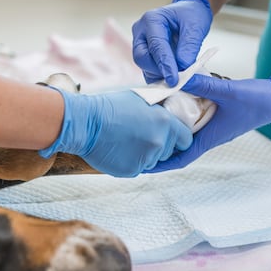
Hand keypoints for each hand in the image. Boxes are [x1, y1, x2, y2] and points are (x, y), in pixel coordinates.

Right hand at [40, 89, 192, 176]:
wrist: (84, 123)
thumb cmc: (109, 107)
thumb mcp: (140, 100)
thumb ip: (159, 110)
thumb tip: (170, 113)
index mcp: (165, 122)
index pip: (186, 139)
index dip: (179, 138)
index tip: (171, 137)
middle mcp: (159, 142)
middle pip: (169, 151)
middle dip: (160, 146)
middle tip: (140, 136)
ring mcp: (146, 158)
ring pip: (153, 161)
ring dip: (145, 154)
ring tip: (126, 141)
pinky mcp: (132, 170)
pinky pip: (138, 168)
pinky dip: (131, 162)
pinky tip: (118, 150)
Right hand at [132, 0, 212, 86]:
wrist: (189, 13)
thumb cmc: (191, 15)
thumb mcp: (195, 27)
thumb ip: (189, 46)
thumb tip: (183, 66)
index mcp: (152, 19)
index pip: (156, 46)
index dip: (165, 64)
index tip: (174, 79)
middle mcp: (141, 31)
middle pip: (142, 57)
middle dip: (158, 71)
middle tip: (176, 80)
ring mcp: (141, 43)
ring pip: (144, 66)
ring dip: (159, 76)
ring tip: (177, 80)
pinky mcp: (145, 54)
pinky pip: (148, 69)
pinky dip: (160, 77)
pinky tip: (172, 79)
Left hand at [149, 74, 270, 171]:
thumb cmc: (256, 100)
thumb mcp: (227, 91)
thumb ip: (203, 84)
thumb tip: (179, 78)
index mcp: (211, 137)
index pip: (182, 157)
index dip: (161, 164)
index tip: (143, 166)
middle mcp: (210, 135)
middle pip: (179, 148)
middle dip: (160, 148)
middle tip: (137, 144)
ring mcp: (213, 127)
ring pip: (186, 134)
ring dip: (169, 133)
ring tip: (148, 127)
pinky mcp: (216, 117)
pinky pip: (193, 121)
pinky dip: (180, 118)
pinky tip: (170, 107)